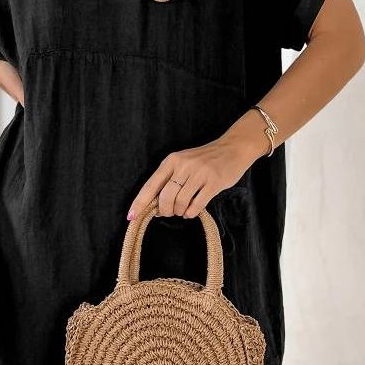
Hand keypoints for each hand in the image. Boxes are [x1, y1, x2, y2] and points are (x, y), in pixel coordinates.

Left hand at [126, 133, 257, 223]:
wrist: (233, 148)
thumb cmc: (205, 159)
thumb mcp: (184, 163)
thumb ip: (170, 179)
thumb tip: (155, 206)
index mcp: (172, 161)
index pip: (151, 185)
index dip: (140, 203)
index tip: (131, 216)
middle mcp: (184, 166)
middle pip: (165, 197)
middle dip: (164, 210)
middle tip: (169, 212)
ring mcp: (200, 174)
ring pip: (180, 202)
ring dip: (179, 212)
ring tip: (183, 210)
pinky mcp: (214, 182)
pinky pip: (197, 205)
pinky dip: (191, 212)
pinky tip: (191, 211)